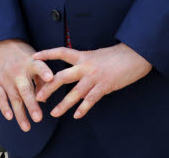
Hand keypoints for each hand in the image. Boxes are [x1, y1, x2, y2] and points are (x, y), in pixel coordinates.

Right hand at [0, 39, 53, 131]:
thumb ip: (41, 76)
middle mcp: (18, 70)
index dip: (44, 72)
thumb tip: (45, 96)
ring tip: (27, 127)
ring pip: (13, 98)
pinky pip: (0, 96)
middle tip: (38, 118)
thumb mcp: (34, 57)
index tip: (51, 78)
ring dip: (20, 113)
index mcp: (30, 62)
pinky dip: (4, 107)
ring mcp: (6, 77)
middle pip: (25, 89)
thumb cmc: (21, 53)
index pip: (39, 66)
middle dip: (32, 105)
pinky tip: (10, 117)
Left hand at [33, 43, 151, 118]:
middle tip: (38, 97)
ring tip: (54, 113)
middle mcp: (86, 66)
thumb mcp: (96, 55)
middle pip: (62, 76)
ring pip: (74, 92)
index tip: (34, 57)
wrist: (134, 55)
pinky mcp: (104, 86)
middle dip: (48, 87)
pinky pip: (90, 100)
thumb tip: (75, 70)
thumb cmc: (116, 56)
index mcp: (83, 56)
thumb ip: (85, 63)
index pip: (61, 52)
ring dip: (63, 104)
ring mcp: (94, 77)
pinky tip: (77, 115)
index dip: (47, 54)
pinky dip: (83, 108)